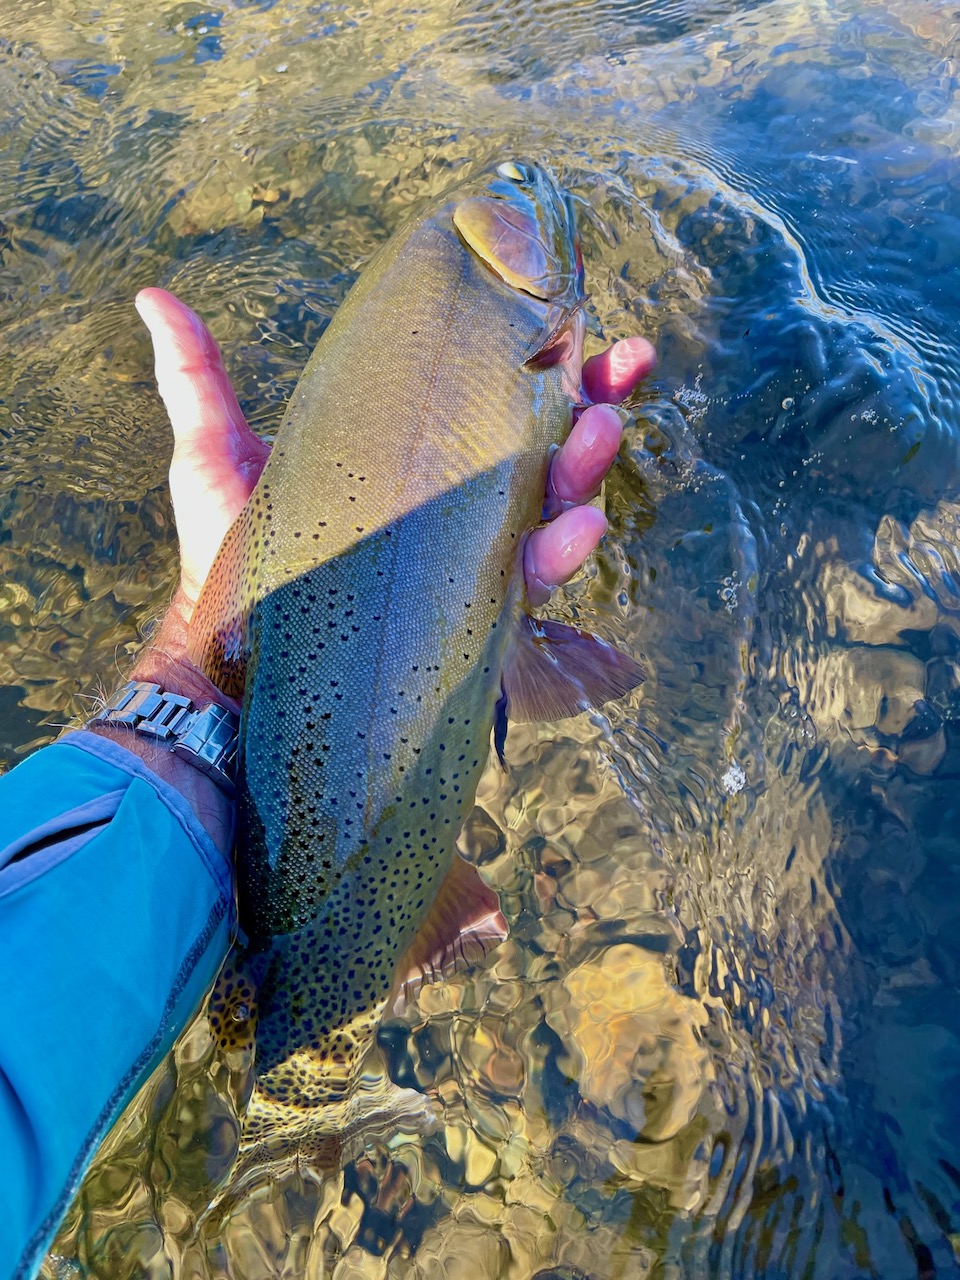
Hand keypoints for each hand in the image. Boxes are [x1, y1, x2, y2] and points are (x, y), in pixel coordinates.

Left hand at [134, 289, 655, 625]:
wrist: (227, 654)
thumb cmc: (228, 554)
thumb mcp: (215, 455)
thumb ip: (200, 379)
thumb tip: (155, 295)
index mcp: (413, 460)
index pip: (488, 401)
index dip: (538, 360)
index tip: (574, 313)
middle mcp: (451, 508)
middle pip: (542, 449)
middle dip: (594, 405)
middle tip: (625, 361)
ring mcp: (465, 562)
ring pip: (552, 511)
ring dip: (588, 470)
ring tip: (604, 429)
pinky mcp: (467, 615)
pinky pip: (529, 585)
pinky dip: (558, 555)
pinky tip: (578, 528)